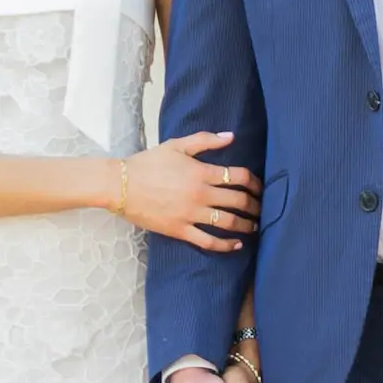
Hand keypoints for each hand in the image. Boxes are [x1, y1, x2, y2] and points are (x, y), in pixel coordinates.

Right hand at [115, 132, 257, 251]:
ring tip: (254, 226)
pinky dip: (226, 245)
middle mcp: (200, 194)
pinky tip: (236, 245)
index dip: (254, 182)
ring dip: (246, 225)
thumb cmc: (148, 163)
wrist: (121, 185)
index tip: (260, 188)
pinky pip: (208, 241)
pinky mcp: (180, 230)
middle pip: (238, 201)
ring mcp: (191, 214)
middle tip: (262, 209)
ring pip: (228, 222)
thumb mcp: (177, 145)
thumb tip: (231, 137)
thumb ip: (205, 140)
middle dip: (255, 205)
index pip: (238, 177)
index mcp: (202, 172)